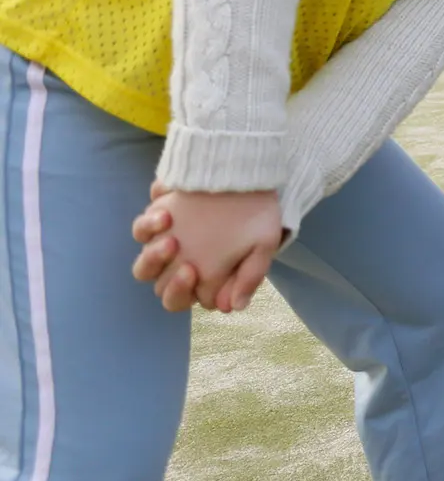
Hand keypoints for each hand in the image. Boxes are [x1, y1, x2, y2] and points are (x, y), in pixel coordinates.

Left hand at [131, 187, 282, 313]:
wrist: (248, 172)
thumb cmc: (257, 211)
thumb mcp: (264, 243)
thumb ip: (251, 276)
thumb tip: (232, 308)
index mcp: (206, 277)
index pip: (190, 299)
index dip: (195, 292)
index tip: (202, 275)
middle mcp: (181, 265)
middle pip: (163, 289)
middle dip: (174, 284)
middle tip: (189, 267)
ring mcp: (165, 245)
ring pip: (144, 268)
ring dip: (154, 259)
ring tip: (172, 242)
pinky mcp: (157, 221)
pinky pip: (141, 231)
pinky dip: (149, 227)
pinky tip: (167, 216)